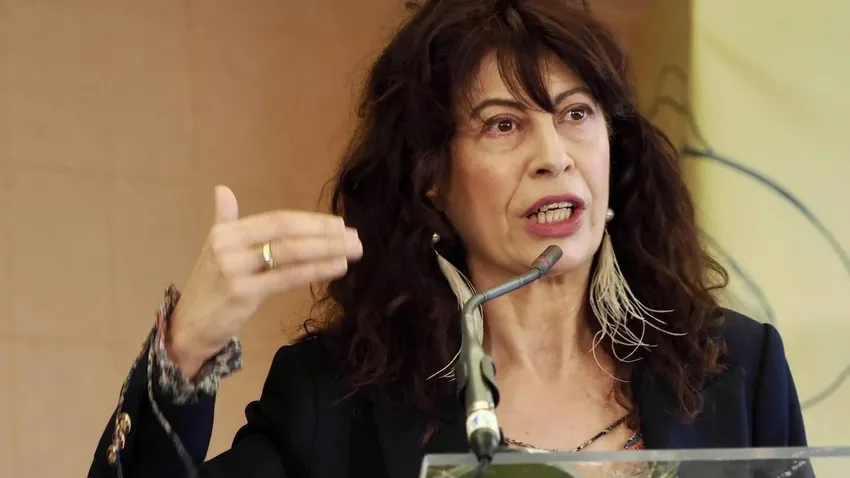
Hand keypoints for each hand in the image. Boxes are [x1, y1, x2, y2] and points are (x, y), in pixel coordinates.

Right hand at [167, 185, 362, 377]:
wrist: (188, 328)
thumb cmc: (209, 289)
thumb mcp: (214, 250)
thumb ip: (225, 219)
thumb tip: (223, 190)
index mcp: (226, 232)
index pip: (277, 219)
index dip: (311, 221)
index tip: (339, 225)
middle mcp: (228, 245)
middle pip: (287, 232)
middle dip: (325, 233)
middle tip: (355, 237)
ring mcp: (234, 268)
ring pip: (290, 252)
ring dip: (327, 249)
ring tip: (354, 251)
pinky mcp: (243, 293)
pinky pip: (287, 277)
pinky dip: (316, 270)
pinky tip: (337, 267)